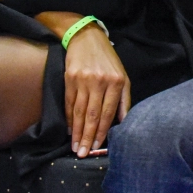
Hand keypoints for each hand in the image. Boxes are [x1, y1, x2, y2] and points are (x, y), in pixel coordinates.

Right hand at [63, 20, 130, 156]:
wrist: (87, 39)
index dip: (102, 131)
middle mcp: (99, 82)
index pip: (108, 112)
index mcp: (116, 82)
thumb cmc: (108, 61)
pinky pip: (69, 103)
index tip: (98, 147)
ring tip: (75, 146)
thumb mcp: (122, 77)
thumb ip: (124, 100)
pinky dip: (69, 118)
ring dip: (77, 131)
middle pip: (92, 115)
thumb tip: (123, 123)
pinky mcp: (69, 78)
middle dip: (88, 136)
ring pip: (79, 111)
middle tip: (82, 154)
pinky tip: (69, 130)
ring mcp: (83, 80)